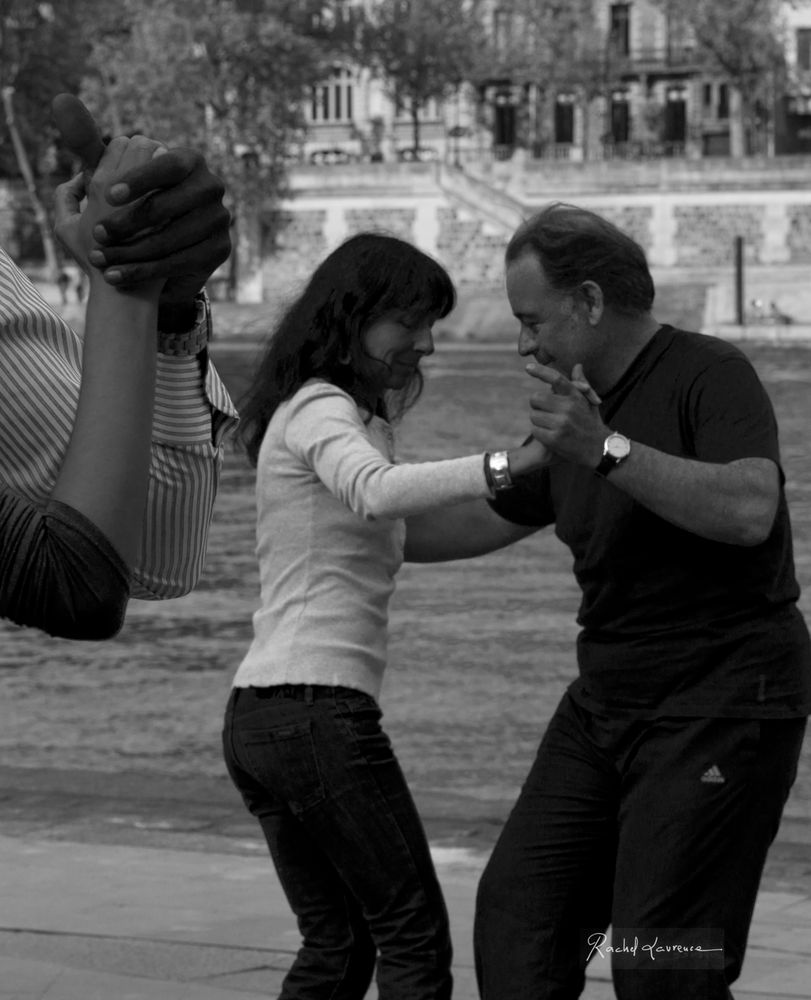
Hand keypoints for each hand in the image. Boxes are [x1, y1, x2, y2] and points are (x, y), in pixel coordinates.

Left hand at [51, 93, 230, 305]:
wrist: (165, 248)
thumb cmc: (133, 206)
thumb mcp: (110, 177)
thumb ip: (89, 146)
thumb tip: (61, 101)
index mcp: (189, 160)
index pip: (166, 164)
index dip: (138, 178)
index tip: (108, 193)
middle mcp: (212, 185)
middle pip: (171, 204)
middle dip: (131, 221)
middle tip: (98, 233)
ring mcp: (220, 218)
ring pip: (175, 238)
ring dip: (134, 251)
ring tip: (103, 260)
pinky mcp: (221, 249)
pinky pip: (182, 262)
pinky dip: (146, 272)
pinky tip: (118, 276)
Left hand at [525, 362, 607, 466]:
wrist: (599, 449)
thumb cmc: (592, 423)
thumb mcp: (589, 402)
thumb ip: (581, 384)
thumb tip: (577, 366)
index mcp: (575, 396)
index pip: (556, 379)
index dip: (541, 371)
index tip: (528, 367)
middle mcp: (568, 407)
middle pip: (536, 398)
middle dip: (537, 405)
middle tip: (546, 412)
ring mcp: (561, 423)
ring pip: (533, 415)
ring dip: (538, 421)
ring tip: (552, 426)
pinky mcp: (554, 438)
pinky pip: (535, 430)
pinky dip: (539, 433)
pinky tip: (550, 436)